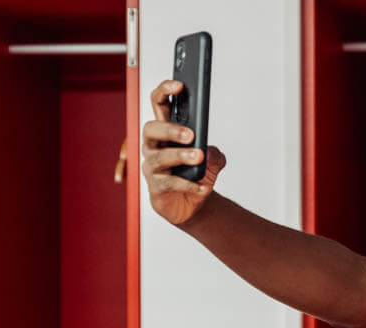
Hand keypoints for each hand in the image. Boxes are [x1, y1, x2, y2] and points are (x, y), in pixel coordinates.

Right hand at [141, 79, 226, 225]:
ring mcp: (153, 168)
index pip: (159, 105)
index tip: (179, 85)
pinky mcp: (156, 188)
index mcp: (166, 132)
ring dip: (180, 156)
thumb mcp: (213, 161)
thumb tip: (208, 151)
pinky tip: (202, 187)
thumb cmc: (198, 174)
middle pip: (151, 129)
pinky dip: (187, 185)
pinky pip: (168, 184)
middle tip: (191, 134)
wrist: (195, 204)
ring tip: (198, 158)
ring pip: (159, 157)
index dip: (164, 92)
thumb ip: (214, 153)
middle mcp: (154, 147)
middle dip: (170, 129)